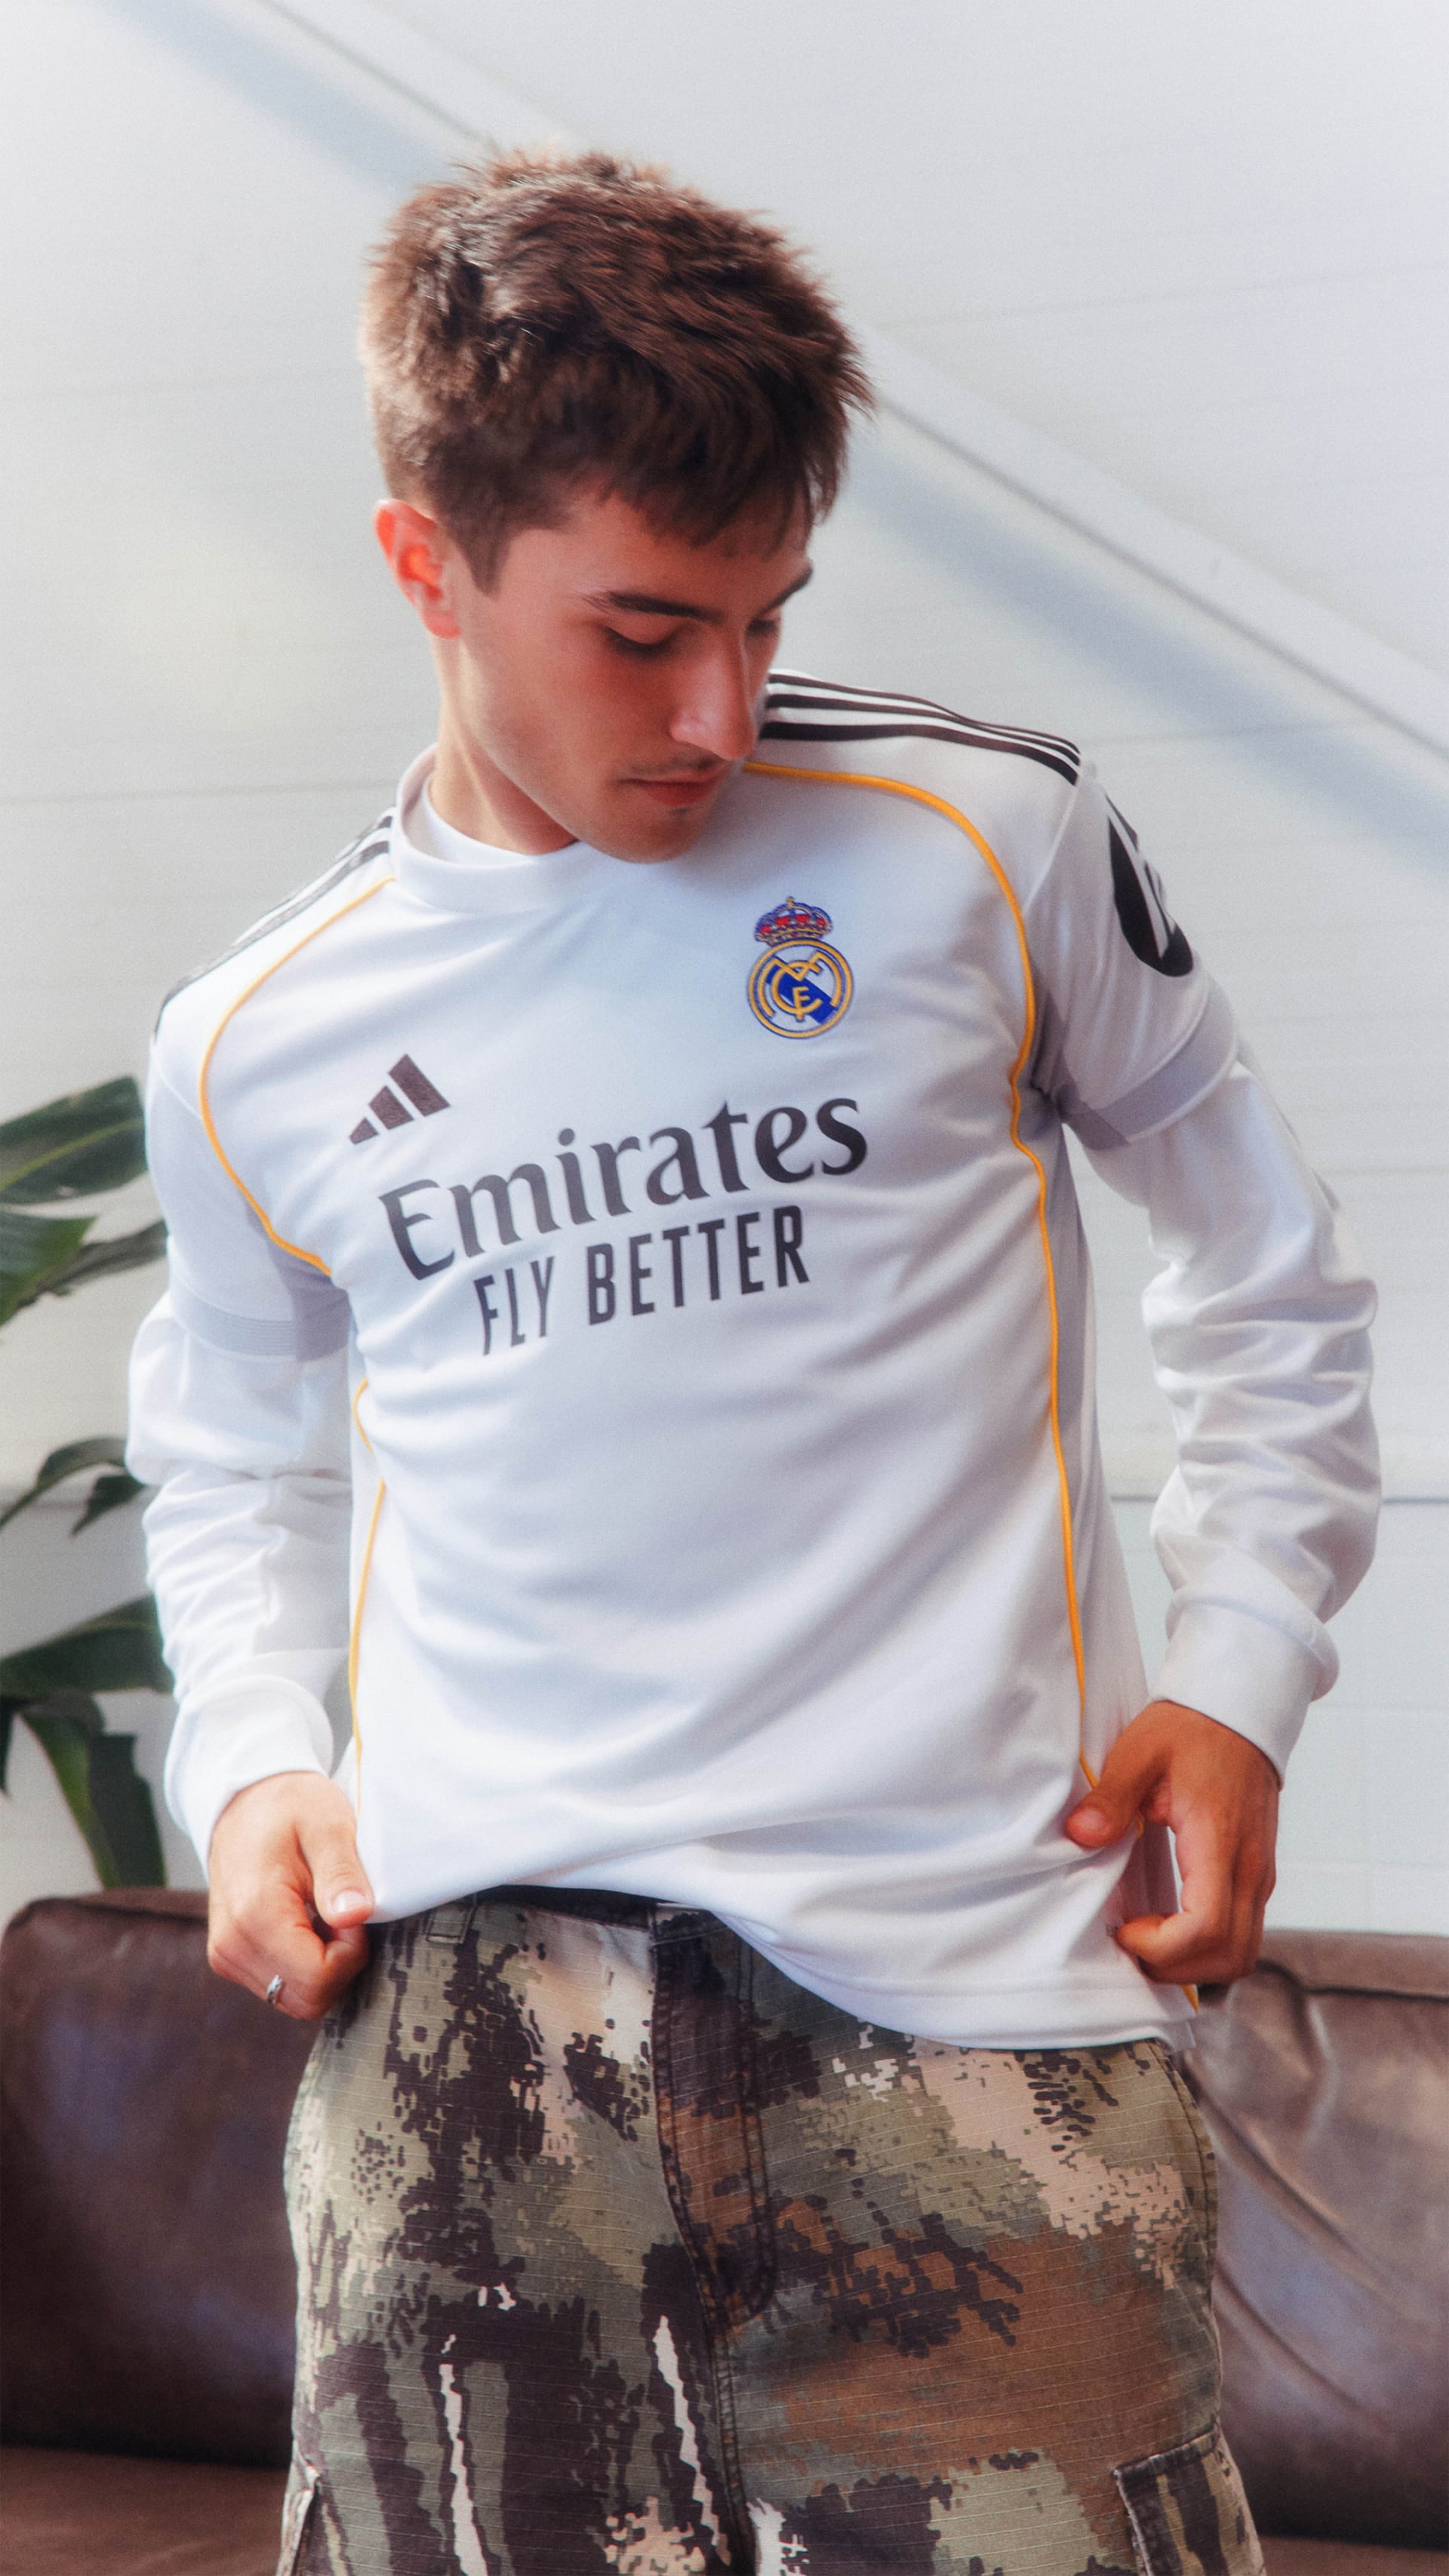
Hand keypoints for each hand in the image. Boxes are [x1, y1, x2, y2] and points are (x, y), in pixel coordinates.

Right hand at [207, 1771, 374, 2020]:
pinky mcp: (229, 1957)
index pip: (319, 1977)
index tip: (353, 1911)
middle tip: (342, 1913)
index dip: (351, 1951)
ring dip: (321, 1965)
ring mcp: (226, 1955)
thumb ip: (341, 1872)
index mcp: (255, 1914)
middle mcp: (232, 1945)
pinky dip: (303, 1964)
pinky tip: (307, 1922)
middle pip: (307, 1998)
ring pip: (294, 1998)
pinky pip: (280, 1986)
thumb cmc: (289, 1807)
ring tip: (322, 1913)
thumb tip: (354, 1916)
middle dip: (338, 1964)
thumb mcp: (326, 1824)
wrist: (245, 1800)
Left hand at [1063, 1700, 1278, 1985]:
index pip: (1207, 1927)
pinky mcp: (1257, 1875)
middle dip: (1176, 1968)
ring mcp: (1259, 1875)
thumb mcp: (1139, 1753)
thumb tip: (1080, 1836)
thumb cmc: (1191, 1730)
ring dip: (1195, 1965)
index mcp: (1220, 1842)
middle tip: (1129, 1942)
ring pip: (1243, 1954)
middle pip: (1231, 1957)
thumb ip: (1111, 1798)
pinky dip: (1207, 1948)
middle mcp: (1250, 1869)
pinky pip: (1243, 1933)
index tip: (1124, 1929)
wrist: (1238, 1712)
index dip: (1163, 1947)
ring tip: (1147, 1938)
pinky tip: (1167, 1925)